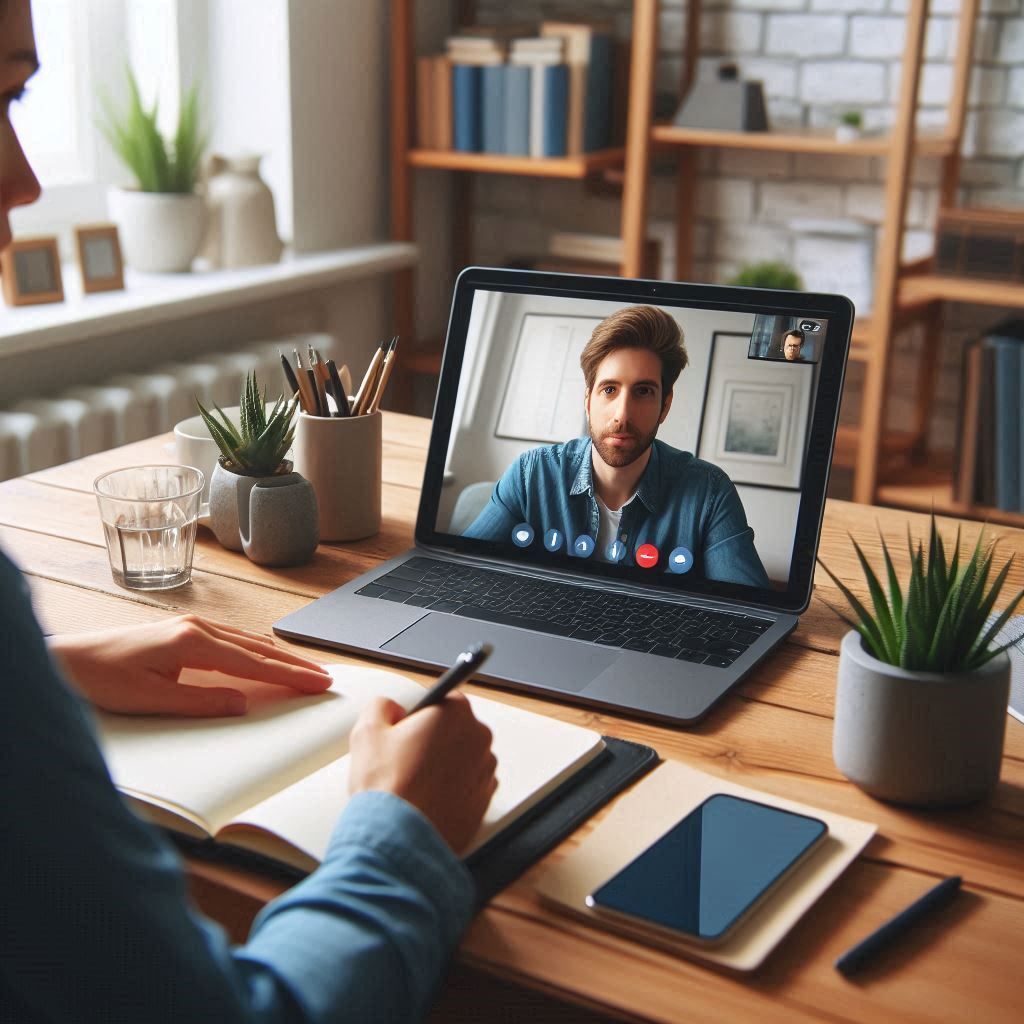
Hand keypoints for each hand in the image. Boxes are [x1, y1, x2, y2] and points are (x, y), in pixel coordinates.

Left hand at [48, 615, 331, 716]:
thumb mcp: (151, 700)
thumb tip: (243, 703)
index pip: (253, 662)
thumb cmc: (99, 678)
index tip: (318, 682)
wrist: (63, 659)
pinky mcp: (181, 631)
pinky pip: (230, 640)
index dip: (289, 675)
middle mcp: (195, 626)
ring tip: (304, 669)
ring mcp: (189, 625)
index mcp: (191, 641)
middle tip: (324, 677)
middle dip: (293, 664)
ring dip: (276, 656)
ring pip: (246, 641)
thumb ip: (200, 702)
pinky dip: (254, 650)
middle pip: (257, 648)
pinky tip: (262, 657)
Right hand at [348, 694, 497, 854]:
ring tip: (415, 783)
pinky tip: (429, 799)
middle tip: (406, 759)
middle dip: (435, 740)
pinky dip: (454, 790)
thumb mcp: (368, 731)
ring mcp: (486, 771)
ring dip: (445, 766)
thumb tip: (391, 708)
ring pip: (464, 759)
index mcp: (456, 713)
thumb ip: (382, 705)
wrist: (399, 838)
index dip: (423, 715)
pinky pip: (469, 786)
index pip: (445, 699)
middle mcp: (479, 738)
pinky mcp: (485, 801)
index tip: (409, 729)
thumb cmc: (388, 788)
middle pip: (456, 729)